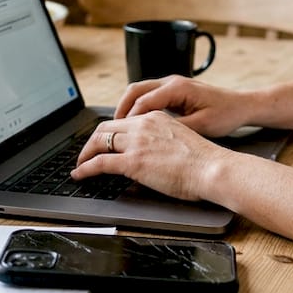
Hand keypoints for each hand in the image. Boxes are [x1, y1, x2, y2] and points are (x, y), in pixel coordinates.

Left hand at [71, 111, 226, 200]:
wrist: (212, 168)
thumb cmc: (204, 161)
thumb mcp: (180, 140)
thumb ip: (162, 141)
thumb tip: (153, 154)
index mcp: (156, 117)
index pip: (123, 120)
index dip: (109, 131)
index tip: (104, 141)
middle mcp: (143, 125)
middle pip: (105, 127)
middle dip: (92, 141)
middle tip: (87, 153)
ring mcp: (136, 142)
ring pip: (98, 142)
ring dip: (85, 154)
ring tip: (80, 165)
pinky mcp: (133, 162)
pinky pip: (99, 162)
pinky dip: (85, 168)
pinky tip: (80, 174)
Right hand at [116, 74, 252, 137]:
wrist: (242, 105)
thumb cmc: (226, 114)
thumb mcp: (201, 126)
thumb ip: (175, 129)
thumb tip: (152, 138)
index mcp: (177, 88)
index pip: (142, 101)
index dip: (128, 119)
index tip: (118, 134)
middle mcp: (171, 81)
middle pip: (134, 90)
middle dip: (120, 109)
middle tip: (110, 130)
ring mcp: (172, 84)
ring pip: (139, 91)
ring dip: (127, 107)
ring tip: (118, 128)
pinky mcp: (174, 92)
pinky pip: (149, 96)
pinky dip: (138, 108)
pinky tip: (135, 125)